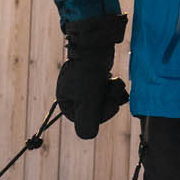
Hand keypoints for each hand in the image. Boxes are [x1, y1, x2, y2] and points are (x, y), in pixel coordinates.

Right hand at [56, 13, 129, 139]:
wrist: (95, 44)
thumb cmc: (88, 71)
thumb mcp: (87, 99)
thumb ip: (87, 121)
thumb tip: (87, 136)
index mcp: (66, 103)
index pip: (87, 122)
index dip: (102, 114)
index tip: (108, 102)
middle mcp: (73, 97)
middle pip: (98, 112)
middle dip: (108, 102)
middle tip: (110, 88)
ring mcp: (85, 88)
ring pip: (105, 102)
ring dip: (113, 94)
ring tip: (112, 82)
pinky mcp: (96, 80)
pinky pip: (107, 92)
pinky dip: (113, 88)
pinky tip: (113, 80)